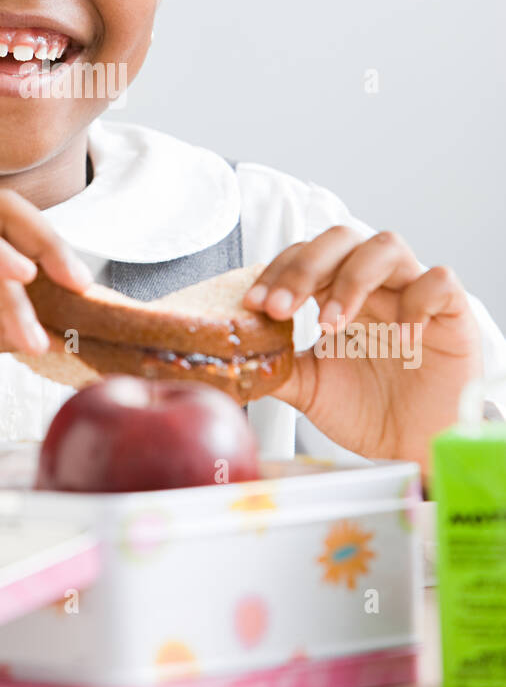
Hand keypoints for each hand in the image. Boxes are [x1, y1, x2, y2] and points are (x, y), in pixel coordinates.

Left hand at [242, 226, 483, 475]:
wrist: (412, 448)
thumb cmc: (366, 410)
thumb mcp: (310, 388)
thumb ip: (277, 367)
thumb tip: (233, 358)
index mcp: (336, 292)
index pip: (304, 255)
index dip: (278, 271)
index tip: (255, 304)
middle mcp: (374, 284)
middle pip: (341, 238)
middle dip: (305, 267)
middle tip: (281, 308)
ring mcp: (412, 293)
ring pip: (386, 246)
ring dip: (352, 278)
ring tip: (332, 323)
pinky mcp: (452, 313)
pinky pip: (440, 280)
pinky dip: (417, 300)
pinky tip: (400, 336)